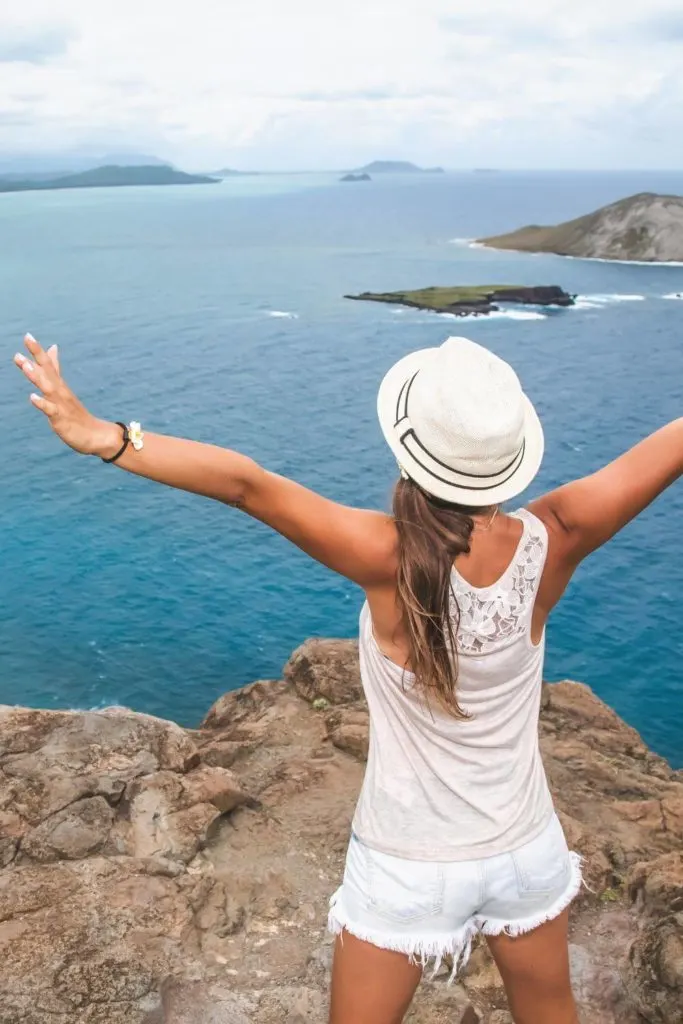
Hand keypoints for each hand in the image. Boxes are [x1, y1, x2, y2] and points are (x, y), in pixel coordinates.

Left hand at [14, 334, 120, 456]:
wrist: (96, 436)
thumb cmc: (76, 414)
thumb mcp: (63, 389)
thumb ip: (55, 369)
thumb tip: (53, 347)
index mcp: (59, 386)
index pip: (48, 365)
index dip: (38, 351)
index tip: (28, 335)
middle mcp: (60, 392)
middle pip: (47, 370)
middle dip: (37, 355)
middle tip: (28, 338)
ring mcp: (61, 405)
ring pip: (48, 388)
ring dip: (37, 376)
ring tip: (26, 365)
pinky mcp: (61, 419)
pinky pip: (51, 410)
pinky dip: (42, 403)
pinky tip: (32, 397)